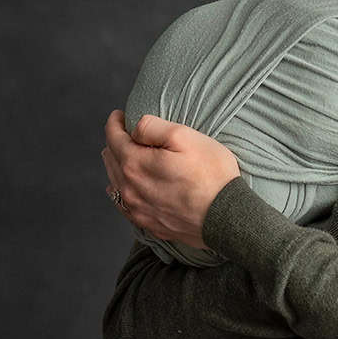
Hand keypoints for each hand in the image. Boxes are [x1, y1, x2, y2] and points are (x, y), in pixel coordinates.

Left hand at [102, 111, 242, 249]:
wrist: (227, 216)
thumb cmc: (211, 174)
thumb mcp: (184, 136)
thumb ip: (151, 126)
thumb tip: (134, 128)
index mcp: (134, 163)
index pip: (113, 137)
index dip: (115, 122)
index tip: (121, 115)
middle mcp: (129, 188)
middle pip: (111, 159)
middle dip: (116, 143)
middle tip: (126, 133)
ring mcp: (137, 208)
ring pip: (115, 181)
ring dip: (118, 165)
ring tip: (126, 156)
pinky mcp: (148, 223)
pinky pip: (123, 204)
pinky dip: (122, 191)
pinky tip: (127, 188)